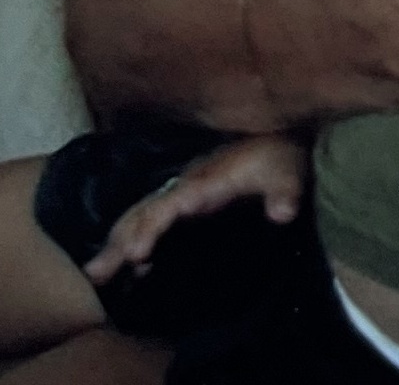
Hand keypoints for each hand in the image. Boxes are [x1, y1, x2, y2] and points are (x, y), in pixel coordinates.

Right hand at [81, 136, 306, 284]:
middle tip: (95, 273)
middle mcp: (189, 185)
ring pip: (144, 214)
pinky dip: (137, 236)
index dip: (152, 227)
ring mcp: (187, 191)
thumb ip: (285, 192)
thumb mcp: (289, 173)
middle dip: (120, 240)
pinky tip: (134, 262)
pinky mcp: (191, 198)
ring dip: (120, 239)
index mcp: (206, 180)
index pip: (170, 205)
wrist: (281, 140)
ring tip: (96, 272)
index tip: (136, 253)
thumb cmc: (282, 156)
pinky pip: (155, 217)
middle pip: (145, 211)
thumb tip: (283, 213)